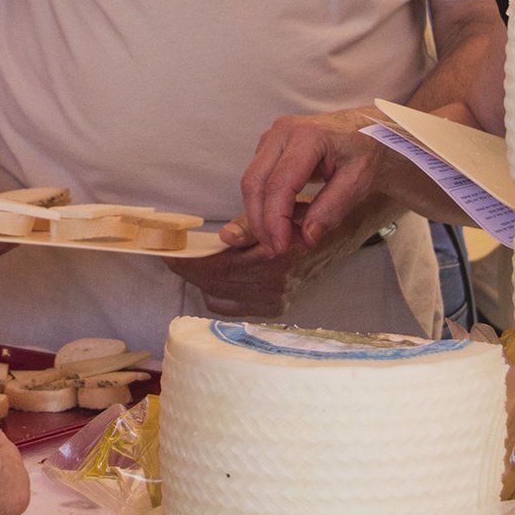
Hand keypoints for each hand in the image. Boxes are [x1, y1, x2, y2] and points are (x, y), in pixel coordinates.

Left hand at [167, 203, 368, 318]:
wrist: (344, 230)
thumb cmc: (311, 211)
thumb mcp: (282, 208)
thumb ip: (251, 224)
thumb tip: (223, 238)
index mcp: (279, 256)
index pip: (220, 266)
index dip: (191, 260)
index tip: (170, 250)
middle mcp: (279, 283)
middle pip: (217, 284)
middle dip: (191, 270)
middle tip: (172, 256)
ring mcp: (278, 298)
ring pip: (222, 296)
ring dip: (201, 280)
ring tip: (189, 263)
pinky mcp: (277, 305)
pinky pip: (234, 306)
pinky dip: (218, 292)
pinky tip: (212, 277)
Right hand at [232, 107, 388, 256]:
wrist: (364, 126)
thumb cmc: (364, 149)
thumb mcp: (359, 180)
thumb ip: (333, 208)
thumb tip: (307, 236)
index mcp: (308, 136)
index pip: (279, 185)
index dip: (275, 220)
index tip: (281, 247)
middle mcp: (283, 132)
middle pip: (255, 183)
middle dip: (262, 222)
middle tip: (279, 248)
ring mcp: (272, 137)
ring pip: (252, 183)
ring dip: (264, 215)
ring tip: (292, 234)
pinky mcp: (269, 146)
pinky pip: (259, 179)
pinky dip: (269, 204)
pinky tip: (292, 215)